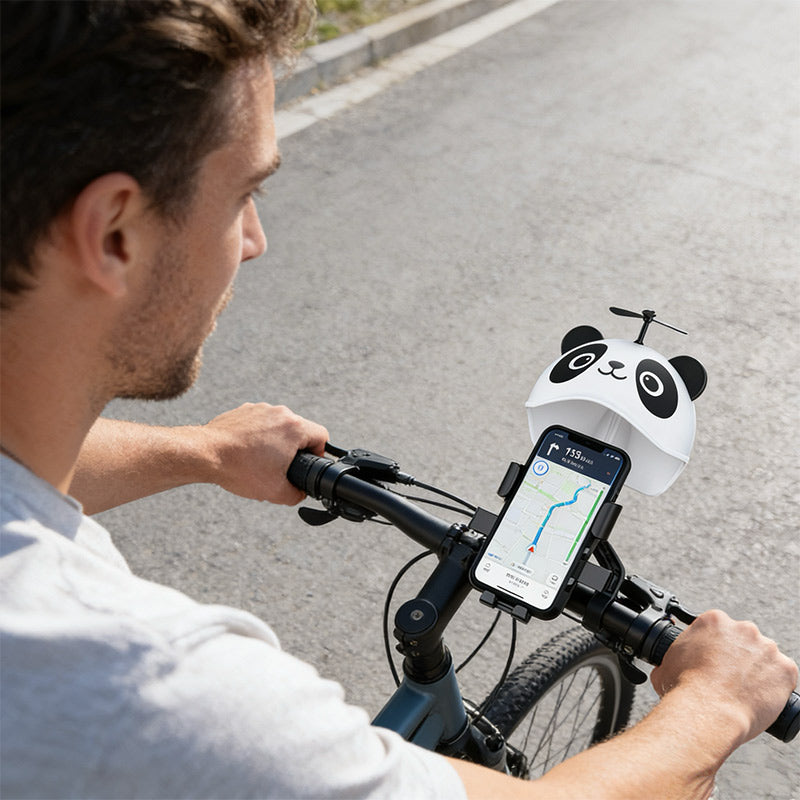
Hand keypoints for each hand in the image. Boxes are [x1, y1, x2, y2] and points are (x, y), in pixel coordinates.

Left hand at [201, 403, 328, 504]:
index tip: (306, 465)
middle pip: (300, 431)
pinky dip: (258, 436)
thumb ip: (296, 494)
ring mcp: (260, 409)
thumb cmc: (240, 469)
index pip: (322, 436)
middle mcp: (280, 413)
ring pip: (279, 426)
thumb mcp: (275, 492)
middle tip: (281, 468)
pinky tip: (246, 453)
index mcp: (294, 428)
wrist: (204, 454)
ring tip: (260, 461)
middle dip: (294, 450)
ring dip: (276, 442)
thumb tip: (300, 492)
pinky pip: (260, 423)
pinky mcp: (243, 410)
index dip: (319, 454)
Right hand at [650, 609, 797, 745]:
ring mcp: (767, 648)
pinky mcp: (785, 669)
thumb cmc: (685, 689)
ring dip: (758, 670)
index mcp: (713, 621)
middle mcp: (742, 628)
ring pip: (765, 657)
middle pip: (744, 639)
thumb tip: (665, 667)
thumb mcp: (666, 665)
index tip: (713, 660)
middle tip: (728, 677)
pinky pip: (784, 675)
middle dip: (738, 655)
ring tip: (745, 691)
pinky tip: (761, 698)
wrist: (707, 712)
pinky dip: (776, 686)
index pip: (718, 628)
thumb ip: (671, 659)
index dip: (715, 646)